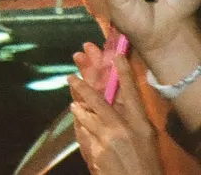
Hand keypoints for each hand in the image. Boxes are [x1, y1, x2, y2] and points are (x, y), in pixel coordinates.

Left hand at [69, 48, 160, 174]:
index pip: (131, 93)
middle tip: (70, 76)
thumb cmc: (145, 162)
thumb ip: (131, 117)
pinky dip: (81, 127)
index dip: (123, 73)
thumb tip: (118, 98)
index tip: (115, 55)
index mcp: (141, 124)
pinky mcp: (94, 150)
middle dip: (82, 86)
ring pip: (85, 115)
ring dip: (78, 108)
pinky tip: (79, 123)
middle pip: (98, 100)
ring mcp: (106, 140)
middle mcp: (122, 128)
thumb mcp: (145, 137)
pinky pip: (83, 133)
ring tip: (74, 103)